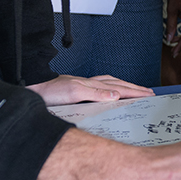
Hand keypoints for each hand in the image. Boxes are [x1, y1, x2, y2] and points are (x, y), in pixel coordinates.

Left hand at [29, 74, 154, 104]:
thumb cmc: (48, 93)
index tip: (149, 94)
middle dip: (134, 88)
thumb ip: (95, 94)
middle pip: (117, 84)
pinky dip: (111, 88)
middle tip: (149, 92)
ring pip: (110, 84)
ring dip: (124, 86)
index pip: (119, 88)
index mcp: (91, 85)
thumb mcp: (73, 94)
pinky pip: (100, 87)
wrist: (31, 90)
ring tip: (135, 90)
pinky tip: (109, 92)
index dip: (135, 91)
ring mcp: (83, 86)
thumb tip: (116, 95)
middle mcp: (89, 84)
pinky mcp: (76, 90)